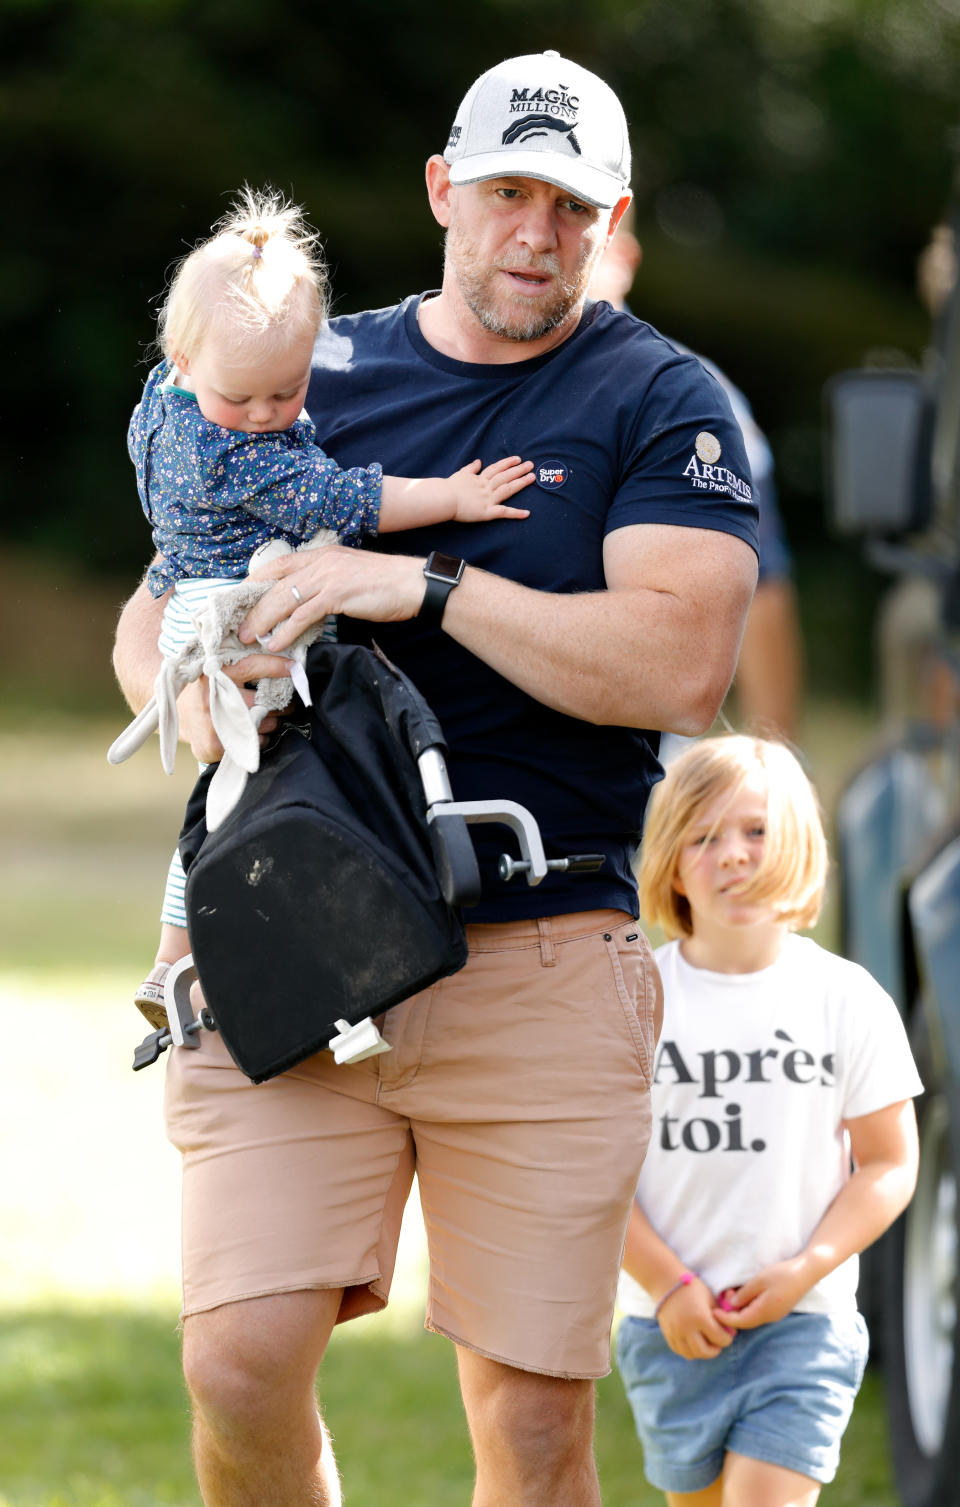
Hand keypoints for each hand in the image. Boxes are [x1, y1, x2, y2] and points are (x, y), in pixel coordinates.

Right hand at [177, 657, 289, 762]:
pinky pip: (254, 744)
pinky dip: (260, 740)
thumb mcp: (217, 669)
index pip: (249, 666)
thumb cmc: (208, 689)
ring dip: (272, 722)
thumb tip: (281, 659)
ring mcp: (213, 724)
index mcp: (214, 674)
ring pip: (263, 725)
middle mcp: (212, 698)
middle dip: (281, 704)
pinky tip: (252, 733)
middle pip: (262, 702)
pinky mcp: (214, 746)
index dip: (273, 666)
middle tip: (285, 703)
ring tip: (265, 717)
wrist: (180, 713)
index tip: (292, 667)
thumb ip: (241, 663)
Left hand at [241, 542, 426, 651]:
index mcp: (320, 555)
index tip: (241, 600)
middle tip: (239, 626)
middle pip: (275, 583)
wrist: (414, 584)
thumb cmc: (385, 584)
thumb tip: (309, 603)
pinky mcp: (337, 594)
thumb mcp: (348, 576)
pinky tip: (277, 644)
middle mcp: (320, 561)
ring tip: (250, 638)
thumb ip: (326, 583)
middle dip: (253, 606)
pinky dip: (286, 630)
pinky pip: (304, 614)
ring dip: (263, 620)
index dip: (255, 581)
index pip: (278, 565)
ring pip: (284, 598)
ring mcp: (328, 576)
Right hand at [449, 456, 532, 520]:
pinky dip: (515, 513)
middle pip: (505, 476)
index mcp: (479, 479)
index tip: (517, 459)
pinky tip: (527, 513)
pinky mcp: (486, 512)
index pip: (496, 469)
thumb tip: (478, 461)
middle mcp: (486, 487)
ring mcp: (488, 499)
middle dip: (518, 470)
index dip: (507, 463)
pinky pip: (503, 512)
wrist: (443, 498)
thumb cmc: (449, 488)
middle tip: (531, 465)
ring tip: (532, 478)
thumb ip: (471, 468)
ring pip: (507, 489)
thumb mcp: (460, 474)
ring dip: (520, 483)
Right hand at [656, 1277, 735, 1359]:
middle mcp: (687, 1328)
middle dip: (715, 1350)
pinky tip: (693, 1341)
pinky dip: (689, 1350)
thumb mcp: (710, 1298)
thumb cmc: (692, 1288)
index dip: (727, 1338)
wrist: (665, 1282)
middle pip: (705, 1352)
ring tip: (705, 1342)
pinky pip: (680, 1351)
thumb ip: (722, 1316)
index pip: (720, 1339)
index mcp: (700, 1317)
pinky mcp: (667, 1334)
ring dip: (701, 1352)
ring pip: (692, 1355)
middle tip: (717, 1342)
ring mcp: (675, 1332)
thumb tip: (731, 1332)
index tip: (727, 1333)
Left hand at [713, 1257, 813, 1329]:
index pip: (740, 1322)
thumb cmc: (782, 1274)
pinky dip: (748, 1306)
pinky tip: (745, 1294)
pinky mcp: (778, 1309)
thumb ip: (744, 1294)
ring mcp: (775, 1314)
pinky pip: (759, 1312)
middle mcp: (769, 1317)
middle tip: (724, 1295)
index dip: (725, 1319)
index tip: (713, 1313)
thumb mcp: (759, 1281)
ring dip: (740, 1308)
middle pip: (745, 1321)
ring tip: (732, 1292)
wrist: (806, 1272)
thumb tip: (731, 1305)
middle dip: (731, 1312)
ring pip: (752, 1317)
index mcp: (764, 1312)